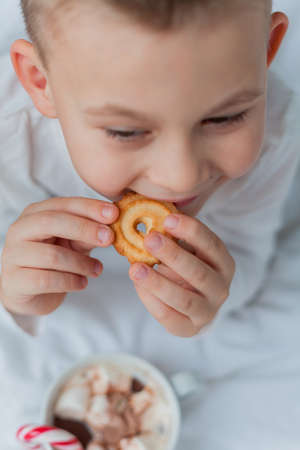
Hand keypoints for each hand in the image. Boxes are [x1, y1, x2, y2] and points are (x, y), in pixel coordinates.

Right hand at [0, 197, 118, 315]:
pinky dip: (70, 282)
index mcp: (34, 214)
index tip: (114, 214)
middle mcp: (20, 230)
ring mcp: (13, 255)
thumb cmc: (53, 261)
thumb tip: (113, 221)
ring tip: (98, 269)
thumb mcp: (72, 242)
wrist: (28, 291)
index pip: (63, 204)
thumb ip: (87, 231)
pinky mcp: (15, 281)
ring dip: (82, 263)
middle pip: (52, 222)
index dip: (89, 208)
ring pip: (53, 255)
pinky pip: (47, 280)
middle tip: (109, 239)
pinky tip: (82, 283)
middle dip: (84, 229)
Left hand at [129, 214, 234, 336]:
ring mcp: (208, 311)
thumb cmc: (189, 267)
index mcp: (224, 263)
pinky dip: (152, 301)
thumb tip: (148, 217)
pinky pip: (170, 317)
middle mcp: (221, 288)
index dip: (191, 231)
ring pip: (184, 299)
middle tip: (149, 239)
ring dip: (158, 283)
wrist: (198, 304)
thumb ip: (175, 237)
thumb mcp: (189, 250)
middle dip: (173, 255)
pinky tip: (138, 285)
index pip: (212, 245)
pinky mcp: (190, 328)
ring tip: (135, 268)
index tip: (168, 218)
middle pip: (198, 272)